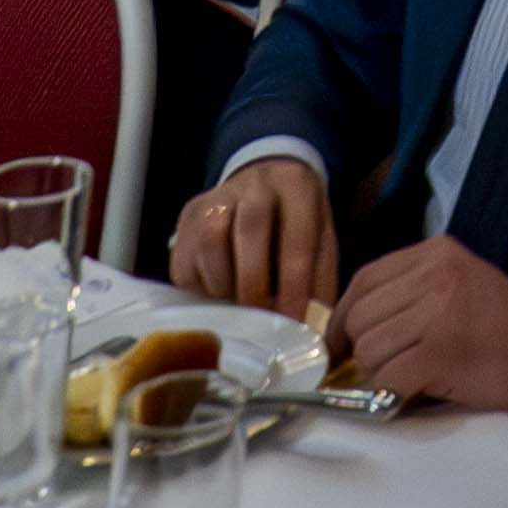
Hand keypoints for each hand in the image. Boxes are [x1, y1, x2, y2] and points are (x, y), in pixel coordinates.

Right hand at [167, 156, 337, 313]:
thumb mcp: (321, 238)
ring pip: (210, 239)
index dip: (294, 285)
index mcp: (295, 185)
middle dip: (254, 284)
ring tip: (236, 309)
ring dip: (223, 285)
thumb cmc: (295, 221)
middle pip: (250, 229)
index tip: (292, 321)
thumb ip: (318, 278)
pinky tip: (216, 298)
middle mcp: (255, 183)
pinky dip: (200, 286)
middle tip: (259, 322)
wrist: (265, 180)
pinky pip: (186, 256)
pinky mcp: (189, 214)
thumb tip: (310, 327)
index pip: (296, 237)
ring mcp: (217, 196)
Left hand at [318, 241, 507, 423]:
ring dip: (379, 374)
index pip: (364, 281)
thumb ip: (409, 293)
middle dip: (363, 351)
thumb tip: (347, 327)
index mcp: (437, 254)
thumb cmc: (499, 331)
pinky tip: (414, 394)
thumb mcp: (454, 288)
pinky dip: (391, 394)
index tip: (338, 348)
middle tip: (386, 370)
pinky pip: (388, 376)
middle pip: (360, 317)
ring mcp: (441, 311)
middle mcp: (438, 274)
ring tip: (409, 380)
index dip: (342, 320)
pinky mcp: (442, 351)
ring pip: (369, 348)